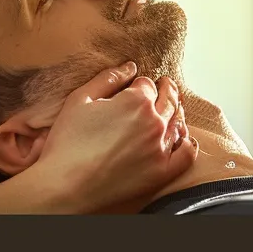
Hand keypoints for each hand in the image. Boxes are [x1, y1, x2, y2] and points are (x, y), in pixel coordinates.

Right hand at [30, 62, 196, 212]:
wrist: (66, 185)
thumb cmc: (68, 142)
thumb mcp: (80, 99)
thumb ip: (108, 78)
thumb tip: (130, 67)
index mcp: (136, 100)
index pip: (147, 84)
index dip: (139, 85)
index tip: (133, 90)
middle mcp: (154, 121)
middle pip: (169, 99)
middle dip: (165, 90)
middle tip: (164, 87)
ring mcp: (161, 147)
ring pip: (178, 123)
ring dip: (175, 113)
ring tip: (170, 110)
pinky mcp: (162, 172)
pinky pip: (186, 154)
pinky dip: (186, 143)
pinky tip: (182, 138)